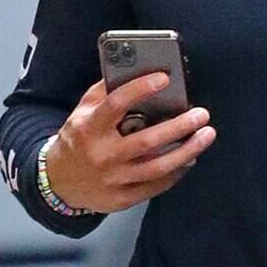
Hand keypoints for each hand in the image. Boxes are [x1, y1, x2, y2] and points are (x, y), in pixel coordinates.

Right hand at [46, 76, 215, 213]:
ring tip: (207, 135)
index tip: (164, 78)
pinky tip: (191, 158)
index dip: (140, 89)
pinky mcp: (121, 199)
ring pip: (157, 167)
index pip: (115, 105)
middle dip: (179, 126)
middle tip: (202, 114)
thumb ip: (106, 91)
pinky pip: (156, 186)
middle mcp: (101, 154)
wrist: (58, 181)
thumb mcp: (83, 112)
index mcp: (89, 127)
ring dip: (187, 151)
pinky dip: (177, 172)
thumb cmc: (79, 138)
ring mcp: (112, 179)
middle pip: (146, 141)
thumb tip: (137, 68)